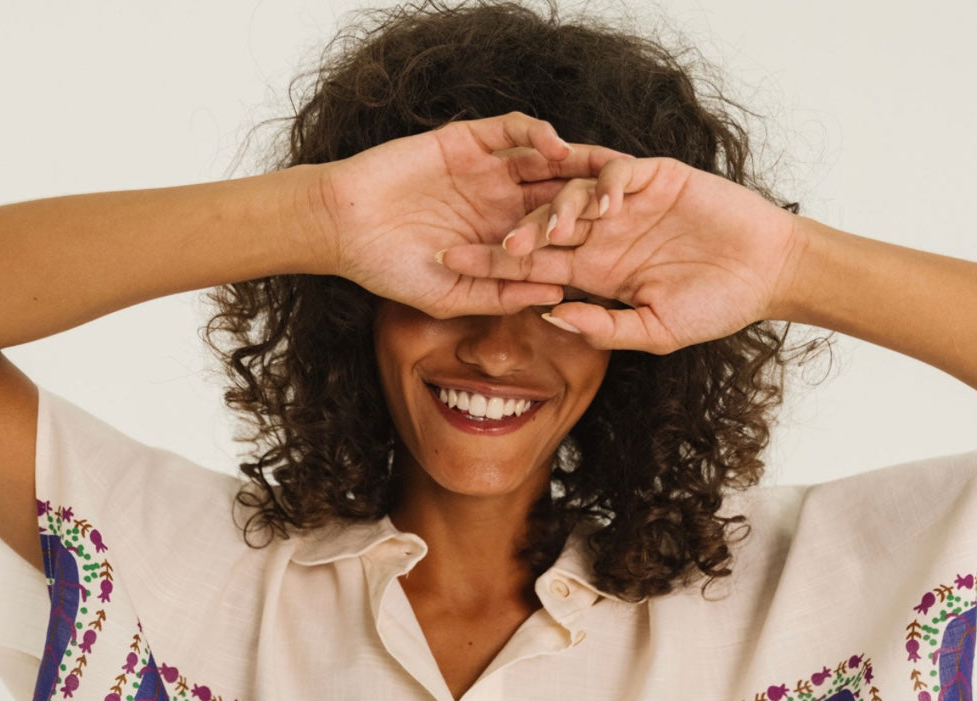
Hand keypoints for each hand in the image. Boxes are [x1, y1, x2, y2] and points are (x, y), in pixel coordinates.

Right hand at [311, 113, 622, 316]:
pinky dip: (536, 133)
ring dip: (576, 164)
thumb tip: (556, 294)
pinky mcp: (468, 141)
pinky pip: (511, 130)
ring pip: (545, 161)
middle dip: (594, 199)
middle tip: (631, 204)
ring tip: (606, 170)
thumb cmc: (391, 270)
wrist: (345, 227)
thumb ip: (502, 293)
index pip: (554, 240)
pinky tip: (557, 146)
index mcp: (502, 241)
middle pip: (561, 196)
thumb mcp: (452, 295)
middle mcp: (501, 203)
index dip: (586, 244)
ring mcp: (487, 170)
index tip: (622, 254)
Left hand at [436, 155, 805, 350]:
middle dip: (512, 238)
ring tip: (547, 230)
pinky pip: (616, 171)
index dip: (497, 270)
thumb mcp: (653, 332)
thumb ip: (603, 328)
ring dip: (554, 210)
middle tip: (487, 250)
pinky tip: (599, 201)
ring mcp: (626, 204)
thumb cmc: (713, 308)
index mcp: (595, 272)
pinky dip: (602, 181)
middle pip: (542, 228)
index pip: (535, 269)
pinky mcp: (655, 178)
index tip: (456, 274)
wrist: (765, 272)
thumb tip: (550, 317)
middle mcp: (602, 235)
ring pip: (572, 196)